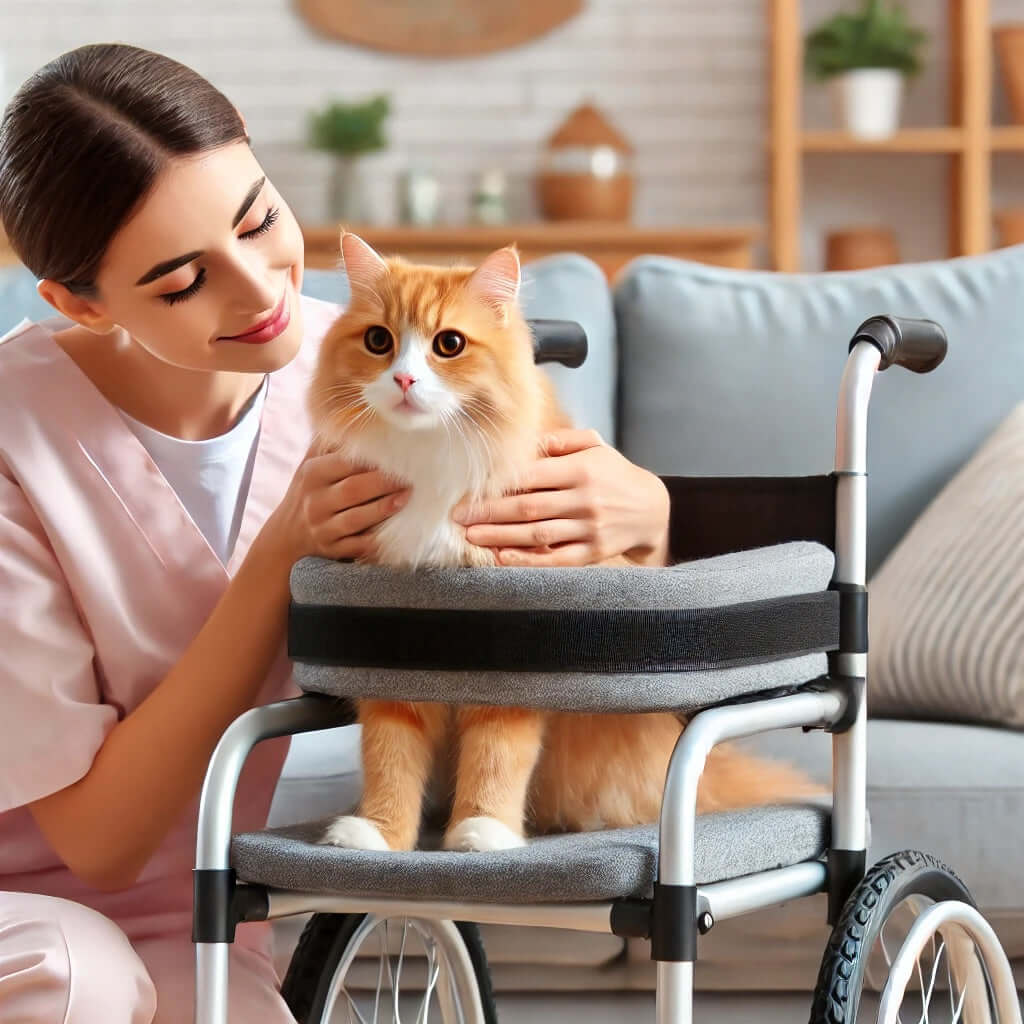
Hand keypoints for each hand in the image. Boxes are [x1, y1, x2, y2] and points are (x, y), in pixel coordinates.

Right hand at [262, 446, 408, 562]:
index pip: (344, 463)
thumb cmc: (309, 491)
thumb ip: (330, 442)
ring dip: (383, 509)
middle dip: (384, 483)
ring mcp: (322, 527)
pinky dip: (375, 541)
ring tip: (406, 498)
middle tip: (411, 477)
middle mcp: (315, 501)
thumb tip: (359, 414)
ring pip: (355, 519)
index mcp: (313, 474)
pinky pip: (356, 546)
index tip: (398, 454)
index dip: (372, 460)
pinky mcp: (331, 549)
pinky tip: (394, 532)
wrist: (287, 535)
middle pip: (353, 490)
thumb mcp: (311, 464)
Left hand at [453, 429, 669, 566]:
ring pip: (537, 535)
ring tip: (471, 536)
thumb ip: (560, 441)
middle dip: (489, 513)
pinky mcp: (594, 552)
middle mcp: (585, 499)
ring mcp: (589, 529)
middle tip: (458, 516)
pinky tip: (504, 557)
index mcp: (581, 469)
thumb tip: (525, 443)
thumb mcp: (594, 446)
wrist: (652, 509)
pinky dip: (529, 560)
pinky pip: (556, 559)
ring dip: (500, 537)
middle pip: (528, 508)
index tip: (469, 490)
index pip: (531, 476)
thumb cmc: (614, 473)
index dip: (498, 485)